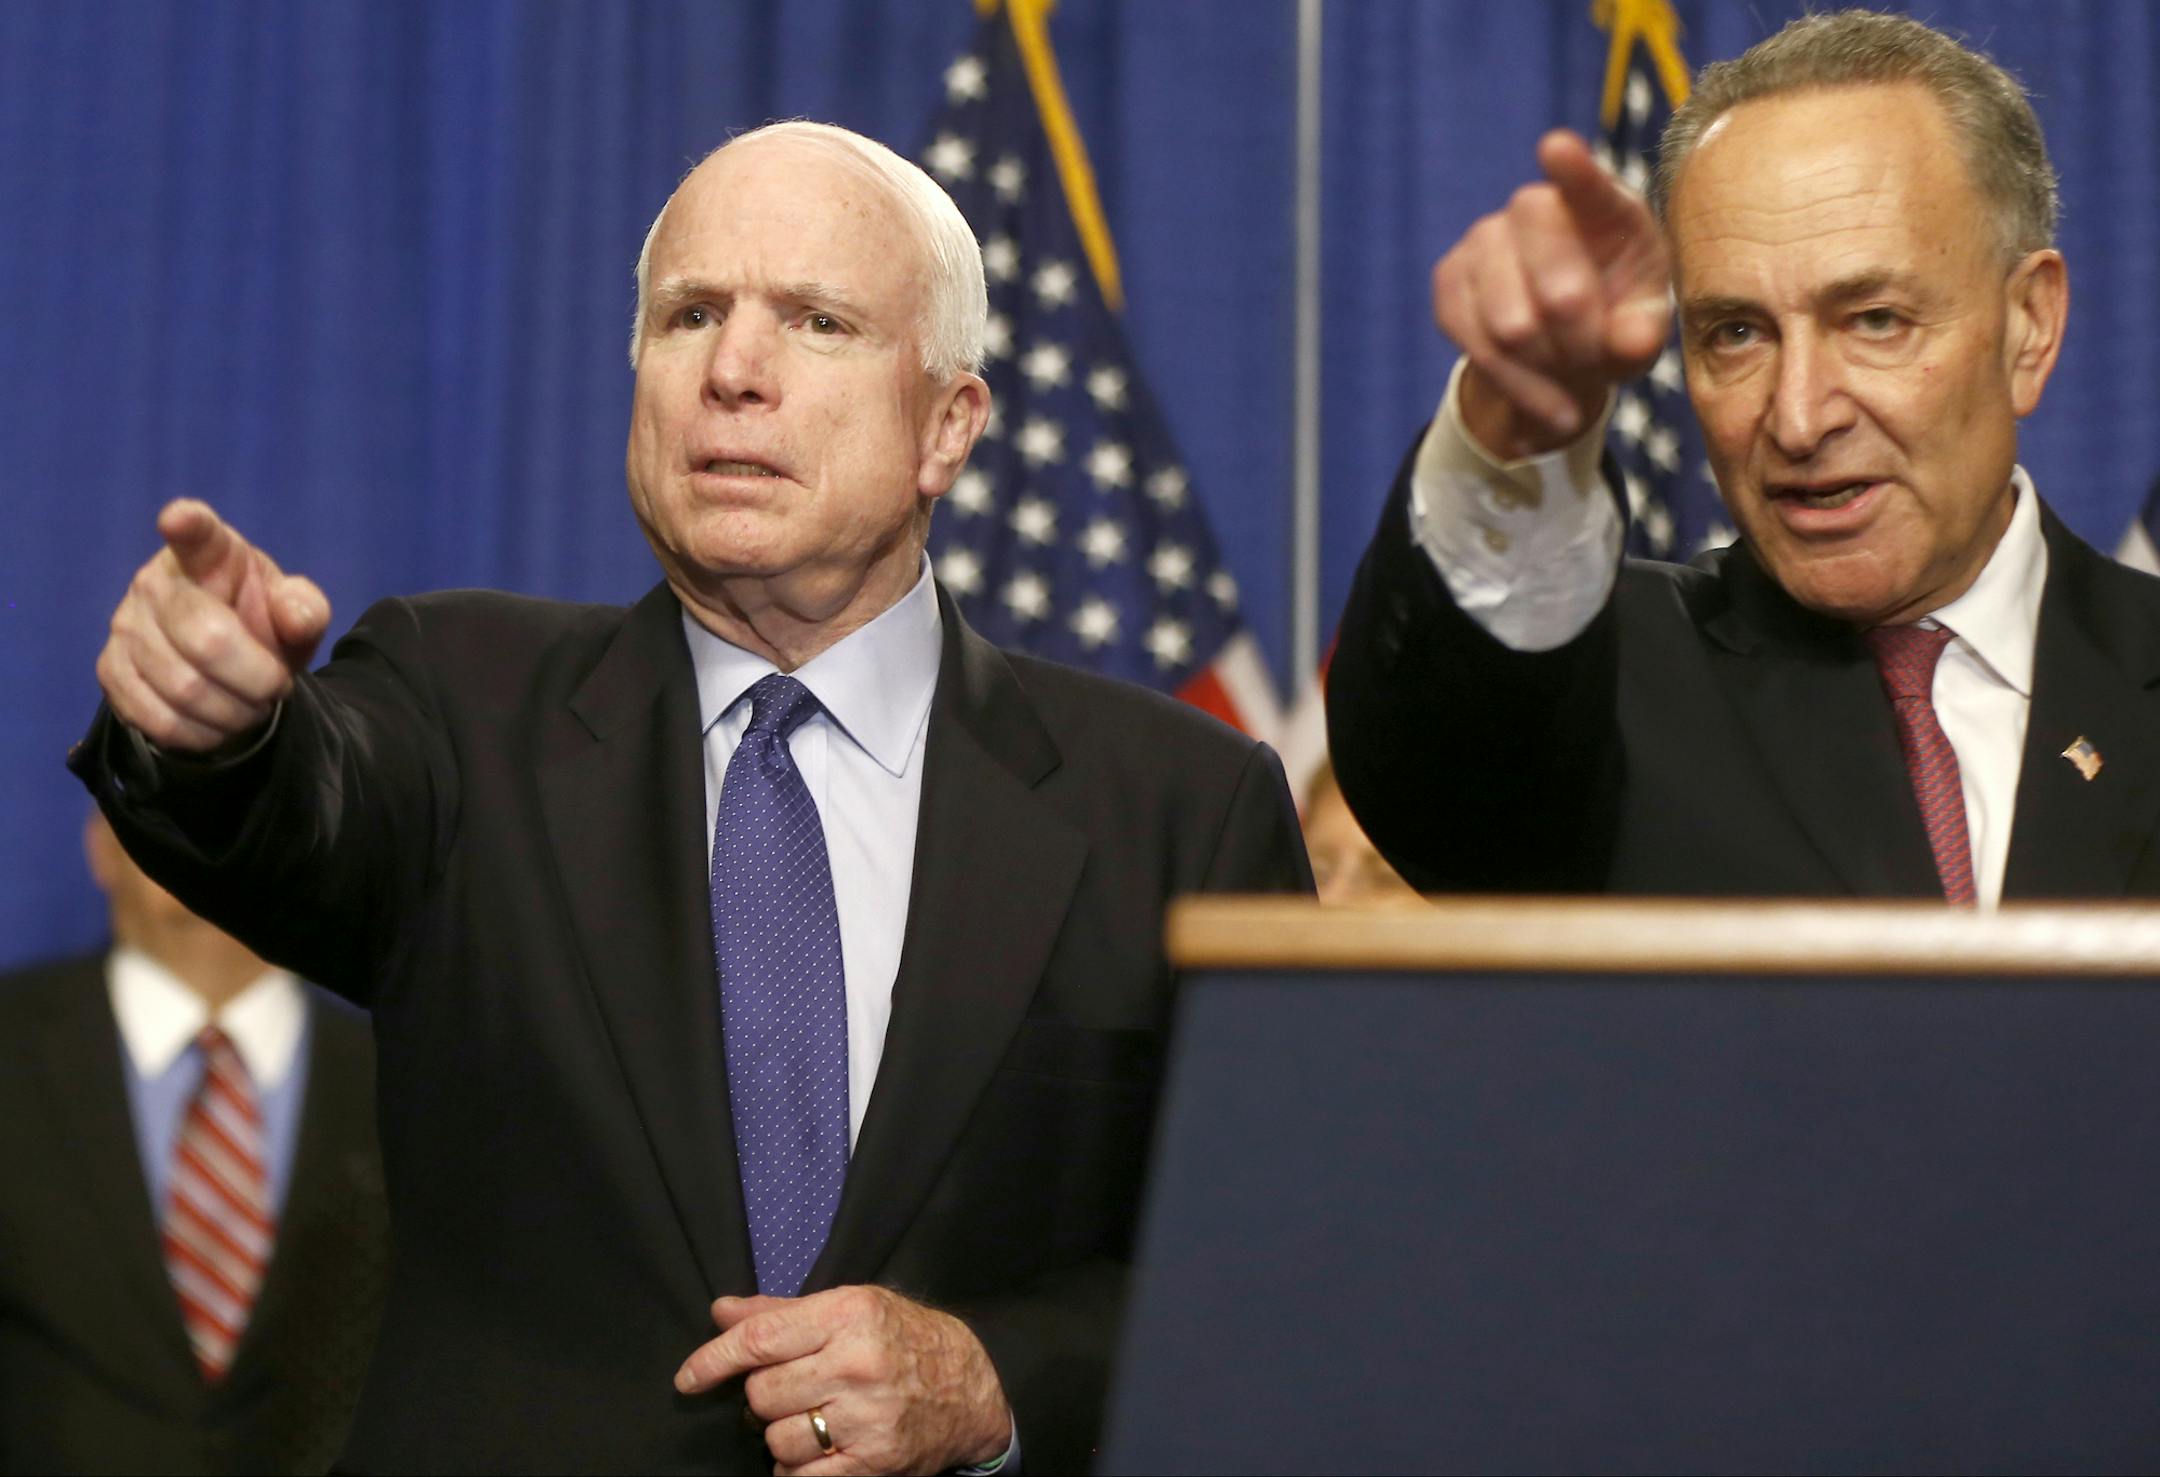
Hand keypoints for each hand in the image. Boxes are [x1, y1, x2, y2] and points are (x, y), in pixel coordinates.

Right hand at [96, 499, 330, 751]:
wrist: (229, 668)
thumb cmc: (261, 624)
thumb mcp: (295, 616)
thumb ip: (304, 610)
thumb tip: (298, 618)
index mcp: (209, 554)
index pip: (196, 533)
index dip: (188, 524)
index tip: (180, 519)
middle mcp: (155, 582)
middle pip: (205, 639)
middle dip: (256, 679)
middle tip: (276, 689)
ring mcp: (125, 627)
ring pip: (183, 688)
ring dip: (233, 712)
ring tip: (252, 707)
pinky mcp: (110, 671)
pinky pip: (157, 718)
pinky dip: (201, 734)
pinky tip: (219, 724)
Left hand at [675, 1285, 1010, 1475]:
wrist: (970, 1387)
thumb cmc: (904, 1339)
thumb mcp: (852, 1306)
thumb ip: (782, 1313)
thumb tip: (721, 1313)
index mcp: (848, 1315)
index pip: (760, 1339)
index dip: (713, 1360)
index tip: (688, 1377)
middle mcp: (856, 1364)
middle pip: (763, 1394)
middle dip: (765, 1397)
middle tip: (792, 1392)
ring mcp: (866, 1417)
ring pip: (778, 1439)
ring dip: (782, 1436)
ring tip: (812, 1422)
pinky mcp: (873, 1462)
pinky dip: (795, 1472)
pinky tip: (813, 1454)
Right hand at [1433, 129, 1671, 460]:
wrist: (1559, 343)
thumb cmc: (1614, 320)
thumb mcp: (1642, 328)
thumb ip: (1643, 333)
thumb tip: (1629, 346)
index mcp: (1601, 208)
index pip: (1587, 186)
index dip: (1573, 169)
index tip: (1556, 149)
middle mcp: (1535, 208)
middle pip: (1557, 290)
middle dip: (1581, 343)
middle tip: (1596, 361)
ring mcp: (1483, 238)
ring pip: (1511, 330)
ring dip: (1547, 369)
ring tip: (1570, 376)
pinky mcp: (1449, 280)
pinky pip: (1477, 349)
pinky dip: (1518, 387)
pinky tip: (1544, 396)